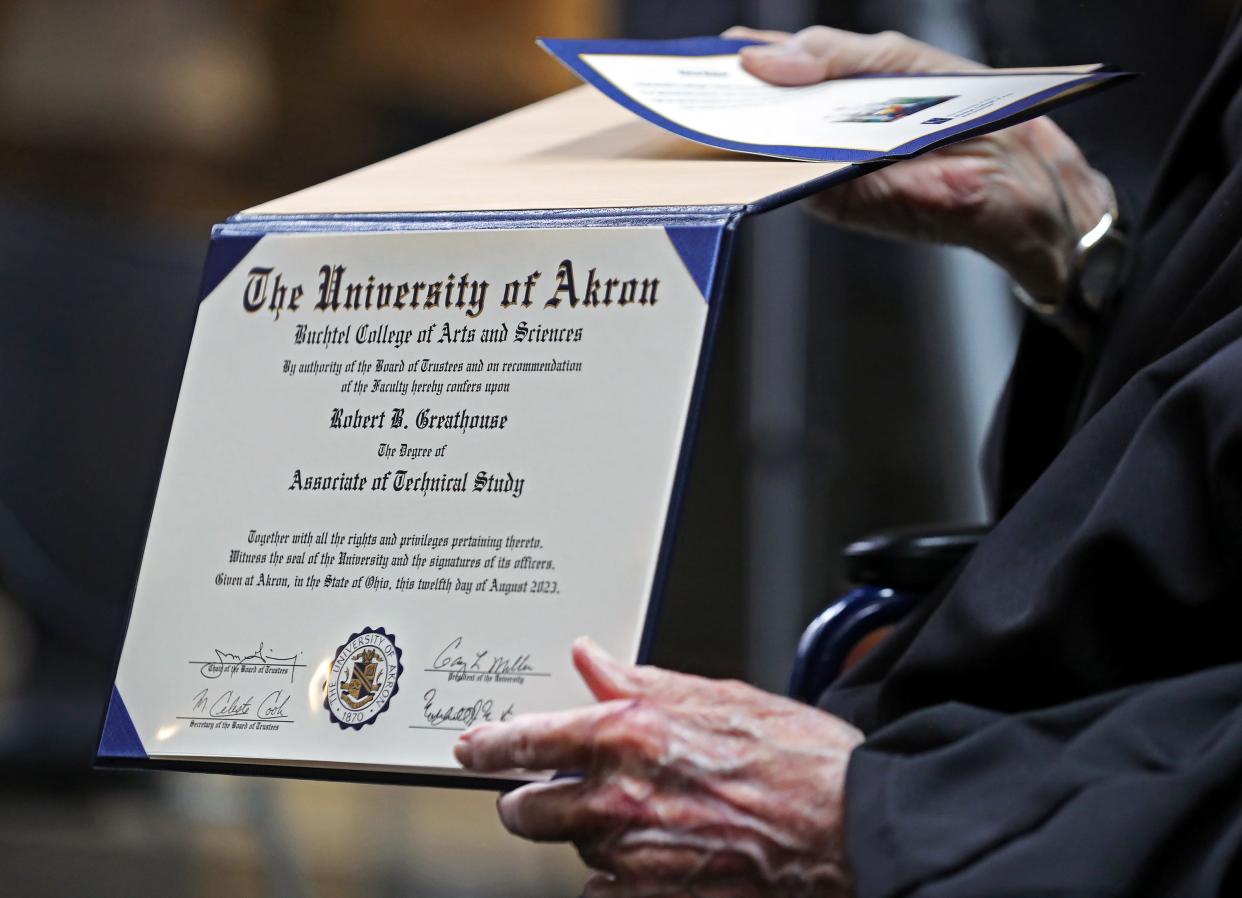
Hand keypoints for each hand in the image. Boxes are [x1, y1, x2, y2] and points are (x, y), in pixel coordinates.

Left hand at [454, 637, 863, 897]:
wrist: (844, 823)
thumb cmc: (792, 754)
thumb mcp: (714, 694)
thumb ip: (638, 681)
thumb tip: (589, 659)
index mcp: (628, 734)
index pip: (527, 741)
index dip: (489, 744)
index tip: (473, 746)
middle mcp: (619, 797)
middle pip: (524, 811)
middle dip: (526, 800)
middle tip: (542, 790)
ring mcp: (633, 855)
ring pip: (568, 850)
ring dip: (581, 833)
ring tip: (624, 814)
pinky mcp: (655, 897)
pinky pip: (602, 893)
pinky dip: (612, 876)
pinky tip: (644, 854)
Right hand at [727, 25, 1115, 302]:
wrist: (1019, 179)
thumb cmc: (968, 114)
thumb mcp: (896, 60)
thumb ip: (833, 55)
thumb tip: (764, 59)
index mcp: (835, 91)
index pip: (771, 72)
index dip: (735, 62)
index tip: (701, 53)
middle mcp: (823, 135)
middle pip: (757, 115)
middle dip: (720, 98)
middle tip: (684, 82)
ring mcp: (825, 171)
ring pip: (764, 151)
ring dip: (732, 132)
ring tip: (703, 107)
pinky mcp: (837, 202)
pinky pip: (790, 179)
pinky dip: (767, 162)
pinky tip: (746, 140)